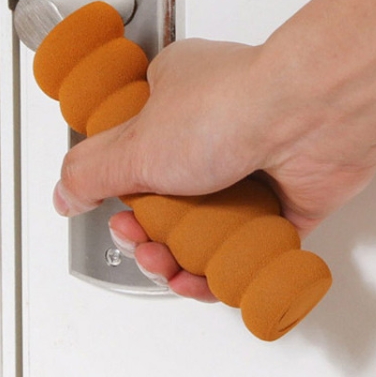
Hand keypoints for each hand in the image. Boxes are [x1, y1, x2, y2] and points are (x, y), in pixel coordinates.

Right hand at [55, 36, 375, 298]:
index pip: (136, 151)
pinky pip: (250, 245)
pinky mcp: (285, 201)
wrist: (310, 119)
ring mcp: (252, 165)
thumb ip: (91, 173)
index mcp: (175, 98)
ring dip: (182, 258)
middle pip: (170, 197)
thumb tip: (65, 193)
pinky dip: (227, 268)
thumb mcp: (135, 144)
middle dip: (149, 235)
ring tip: (173, 268)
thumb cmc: (229, 111)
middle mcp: (215, 130)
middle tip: (145, 245)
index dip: (122, 194)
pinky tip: (207, 278)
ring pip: (208, 227)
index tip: (117, 216)